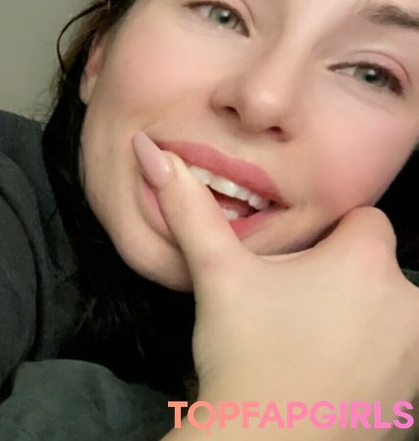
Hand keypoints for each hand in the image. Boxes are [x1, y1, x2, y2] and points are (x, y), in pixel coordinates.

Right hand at [132, 133, 418, 418]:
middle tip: (287, 310)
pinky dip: (368, 360)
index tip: (292, 269)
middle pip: (375, 268)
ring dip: (357, 319)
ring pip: (387, 312)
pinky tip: (324, 376)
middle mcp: (408, 301)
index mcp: (364, 262)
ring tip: (303, 345)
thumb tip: (152, 151)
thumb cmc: (245, 357)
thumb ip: (190, 209)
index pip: (364, 221)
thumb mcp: (217, 276)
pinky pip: (395, 356)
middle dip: (339, 281)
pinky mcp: (414, 392)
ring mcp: (417, 351)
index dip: (325, 240)